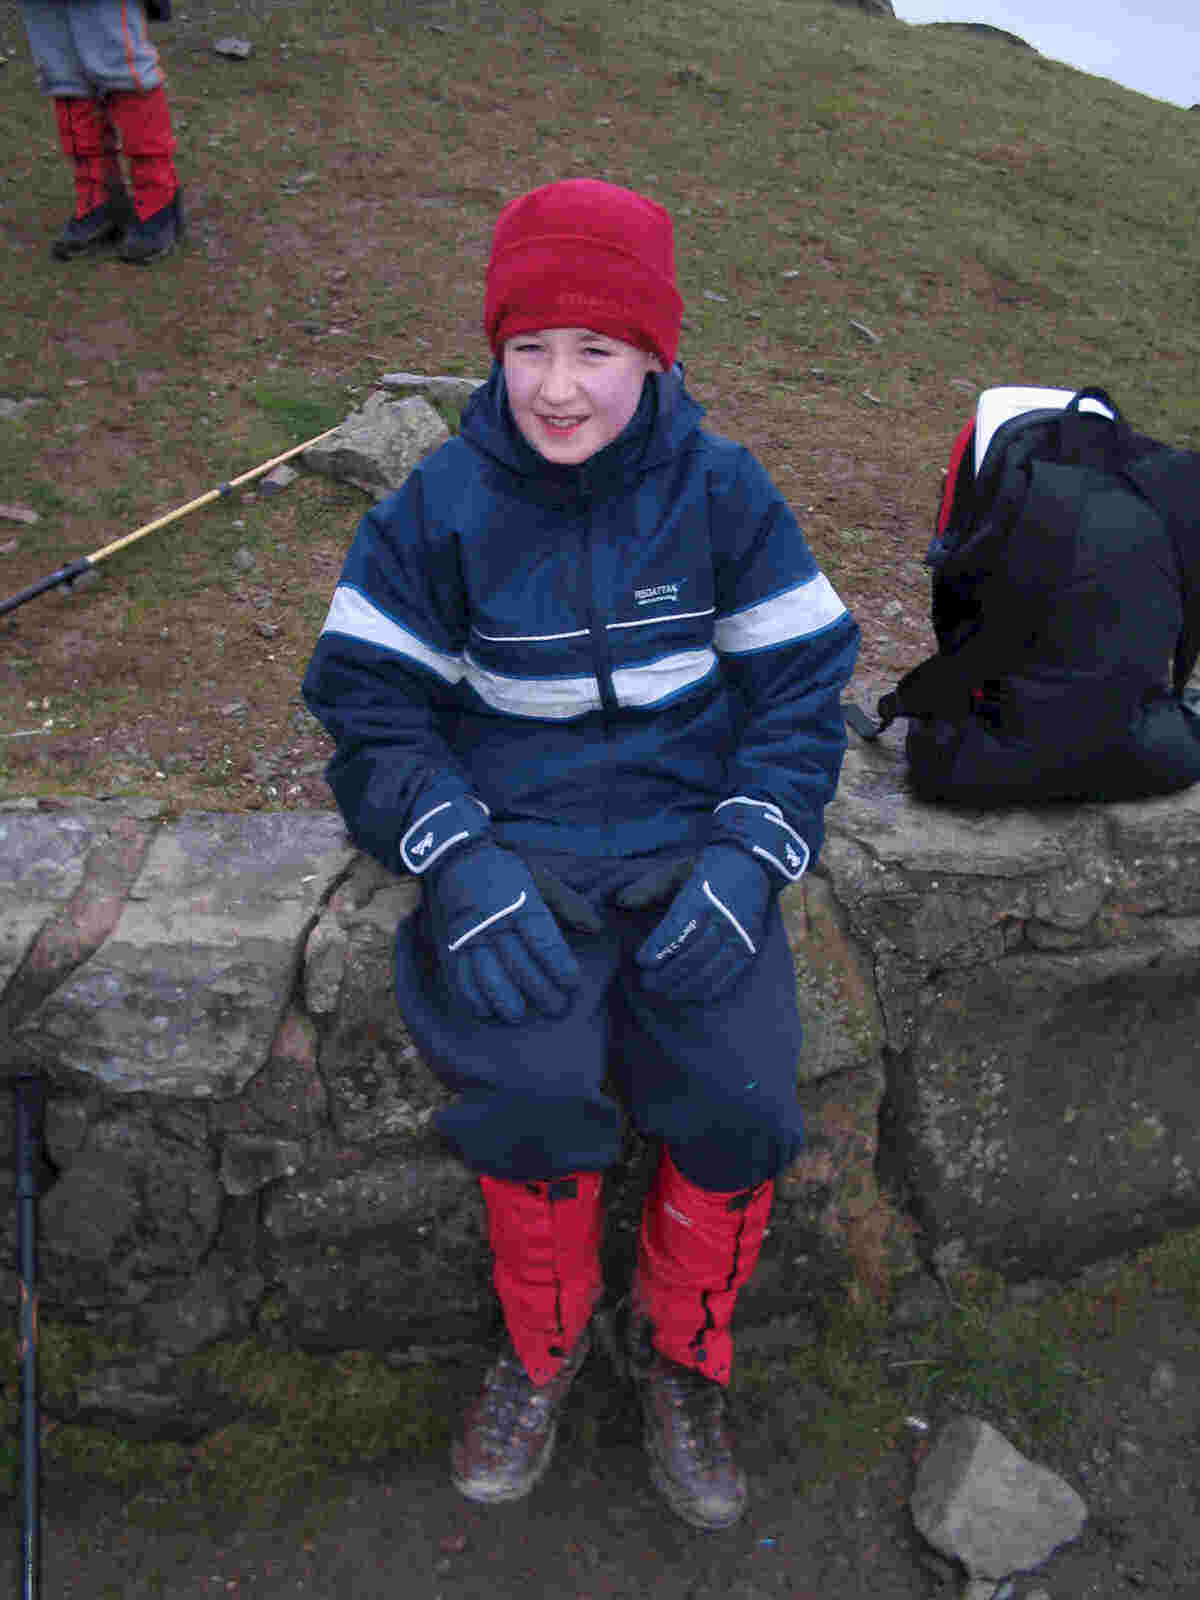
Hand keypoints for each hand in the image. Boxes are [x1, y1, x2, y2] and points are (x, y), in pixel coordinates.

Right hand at [425, 843, 595, 1022]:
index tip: (572, 983)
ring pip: (488, 975)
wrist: (459, 860)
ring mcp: (472, 935)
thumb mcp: (541, 878)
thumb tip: (596, 927)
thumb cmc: (507, 873)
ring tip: (519, 1016)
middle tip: (557, 1008)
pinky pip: (461, 975)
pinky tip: (487, 1011)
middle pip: (519, 964)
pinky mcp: (453, 945)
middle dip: (540, 991)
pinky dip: (472, 997)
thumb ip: (569, 903)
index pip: (543, 940)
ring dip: (504, 1000)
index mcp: (522, 904)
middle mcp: (496, 922)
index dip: (559, 965)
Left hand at [617, 845, 770, 1004]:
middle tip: (647, 983)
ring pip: (709, 972)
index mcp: (703, 897)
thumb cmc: (707, 870)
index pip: (678, 930)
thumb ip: (649, 887)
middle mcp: (724, 919)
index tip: (640, 960)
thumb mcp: (678, 870)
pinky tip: (689, 993)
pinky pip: (728, 977)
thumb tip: (620, 901)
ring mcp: (740, 937)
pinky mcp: (750, 949)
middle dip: (666, 975)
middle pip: (692, 957)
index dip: (658, 949)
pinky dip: (707, 990)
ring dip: (683, 987)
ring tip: (663, 992)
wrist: (753, 867)